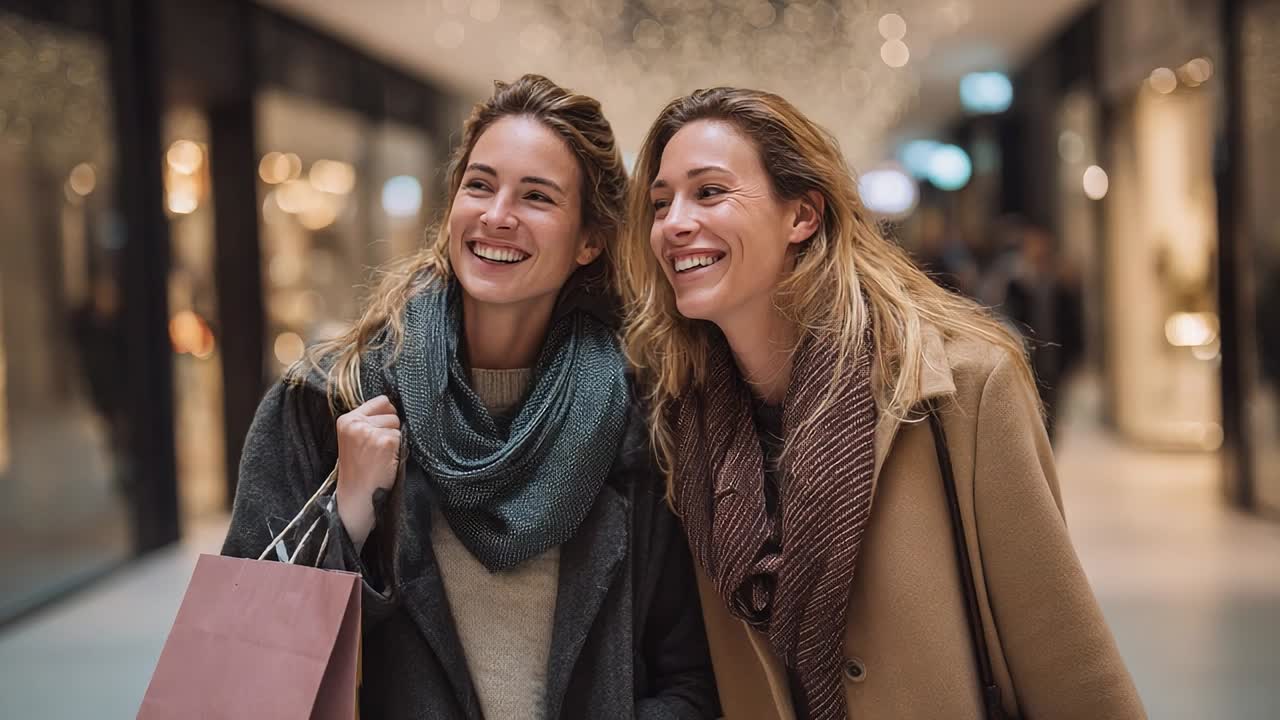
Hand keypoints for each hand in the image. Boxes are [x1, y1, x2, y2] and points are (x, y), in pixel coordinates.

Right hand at [334, 395, 400, 546]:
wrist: (357, 495)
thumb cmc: (359, 468)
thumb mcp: (355, 438)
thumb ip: (368, 422)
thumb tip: (393, 407)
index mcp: (347, 419)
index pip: (381, 401)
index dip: (386, 415)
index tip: (379, 431)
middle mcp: (356, 423)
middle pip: (391, 412)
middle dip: (390, 428)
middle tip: (377, 450)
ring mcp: (370, 432)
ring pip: (397, 424)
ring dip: (394, 440)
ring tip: (380, 456)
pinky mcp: (384, 442)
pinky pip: (401, 438)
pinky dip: (398, 450)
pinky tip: (385, 461)